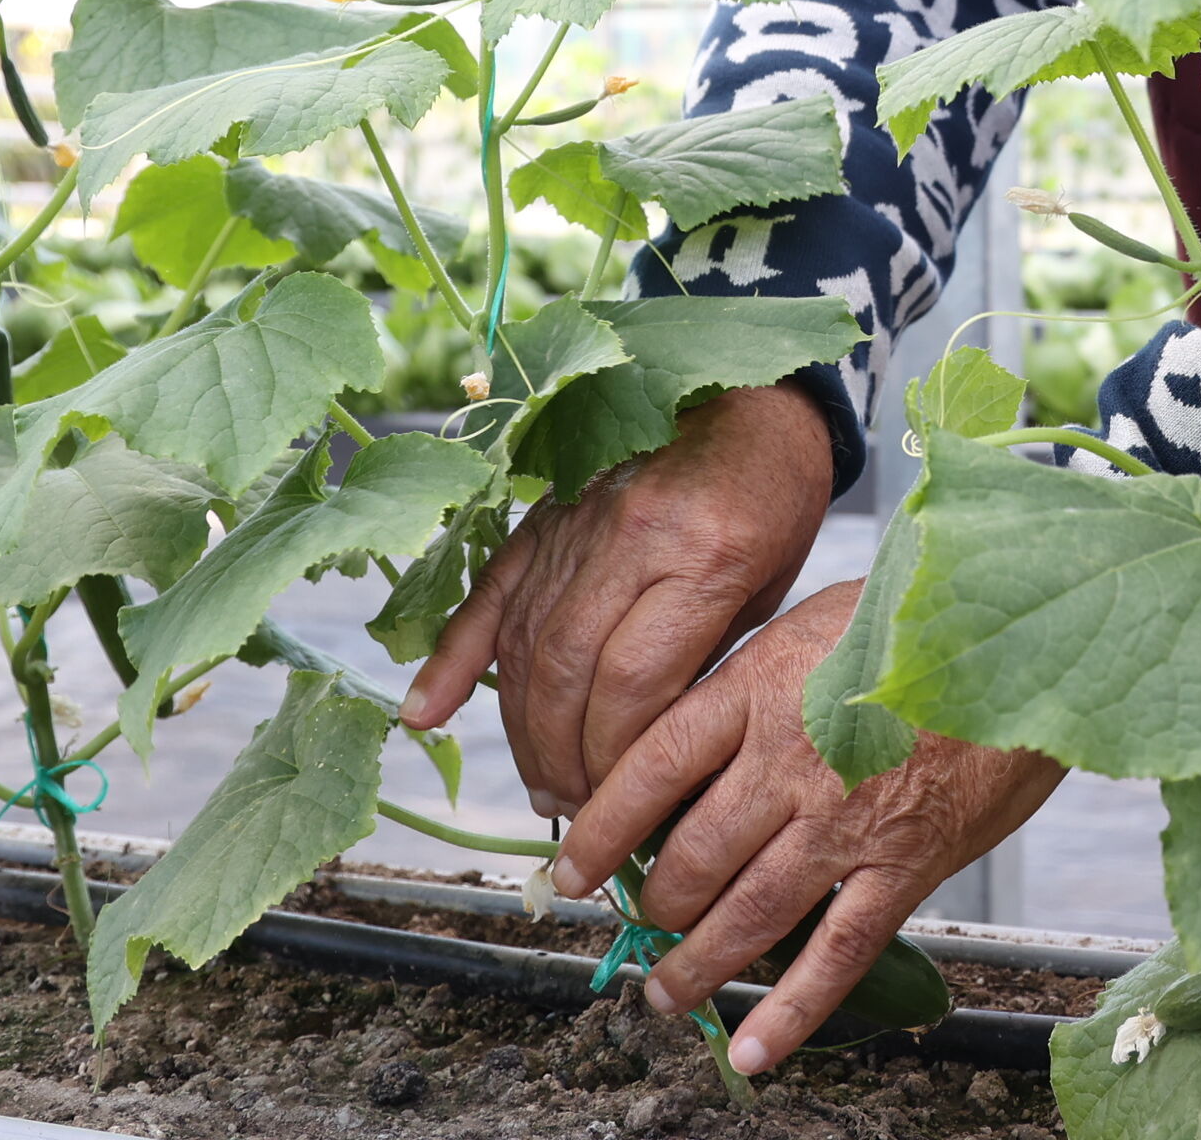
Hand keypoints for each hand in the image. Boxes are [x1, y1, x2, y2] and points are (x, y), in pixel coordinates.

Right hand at [401, 380, 834, 812]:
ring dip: (523, 729)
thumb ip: (706, 661)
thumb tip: (655, 757)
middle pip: (568, 670)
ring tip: (541, 788)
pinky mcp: (545, 513)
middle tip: (576, 810)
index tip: (622, 805)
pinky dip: (454, 655)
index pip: (634, 681)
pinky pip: (491, 591)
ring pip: (526, 642)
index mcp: (704, 555)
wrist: (749, 389)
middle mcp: (630, 535)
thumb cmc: (776, 494)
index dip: (615, 757)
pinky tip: (425, 713)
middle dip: (566, 757)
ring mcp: (577, 520)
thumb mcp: (771, 587)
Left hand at [557, 581, 1064, 1076]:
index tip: (573, 868)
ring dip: (695, 966)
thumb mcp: (817, 620)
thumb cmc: (924, 618)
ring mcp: (845, 821)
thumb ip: (752, 676)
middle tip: (638, 926)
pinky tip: (753, 1049)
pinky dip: (789, 1011)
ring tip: (666, 993)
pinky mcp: (904, 866)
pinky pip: (834, 955)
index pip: (649, 770)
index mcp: (757, 692)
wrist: (1031, 641)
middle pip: (689, 856)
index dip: (601, 829)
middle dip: (652, 907)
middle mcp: (788, 763)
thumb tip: (691, 723)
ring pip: (745, 914)